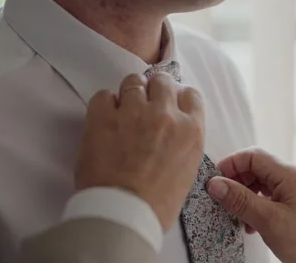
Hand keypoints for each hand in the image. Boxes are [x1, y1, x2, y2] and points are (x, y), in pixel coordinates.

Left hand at [75, 73, 204, 231]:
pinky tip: (104, 121)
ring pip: (133, 81)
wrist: (124, 214)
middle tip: (144, 105)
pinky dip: (104, 104)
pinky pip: (104, 95)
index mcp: (191, 130)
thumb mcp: (187, 170)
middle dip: (154, 90)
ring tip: (122, 112)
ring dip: (129, 94)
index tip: (169, 105)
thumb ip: (183, 142)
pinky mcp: (104, 117)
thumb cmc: (157, 203)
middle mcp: (166, 115)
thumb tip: (171, 131)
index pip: (190, 95)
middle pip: (162, 82)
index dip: (178, 98)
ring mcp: (134, 112)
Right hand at [207, 148, 295, 262]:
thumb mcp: (269, 221)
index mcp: (290, 174)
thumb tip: (215, 184)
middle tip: (222, 198)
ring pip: (262, 184)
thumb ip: (240, 200)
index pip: (253, 156)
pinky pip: (271, 198)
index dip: (231, 165)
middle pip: (257, 168)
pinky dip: (256, 206)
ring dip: (245, 196)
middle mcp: (295, 178)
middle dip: (237, 181)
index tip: (215, 181)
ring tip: (236, 214)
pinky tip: (251, 224)